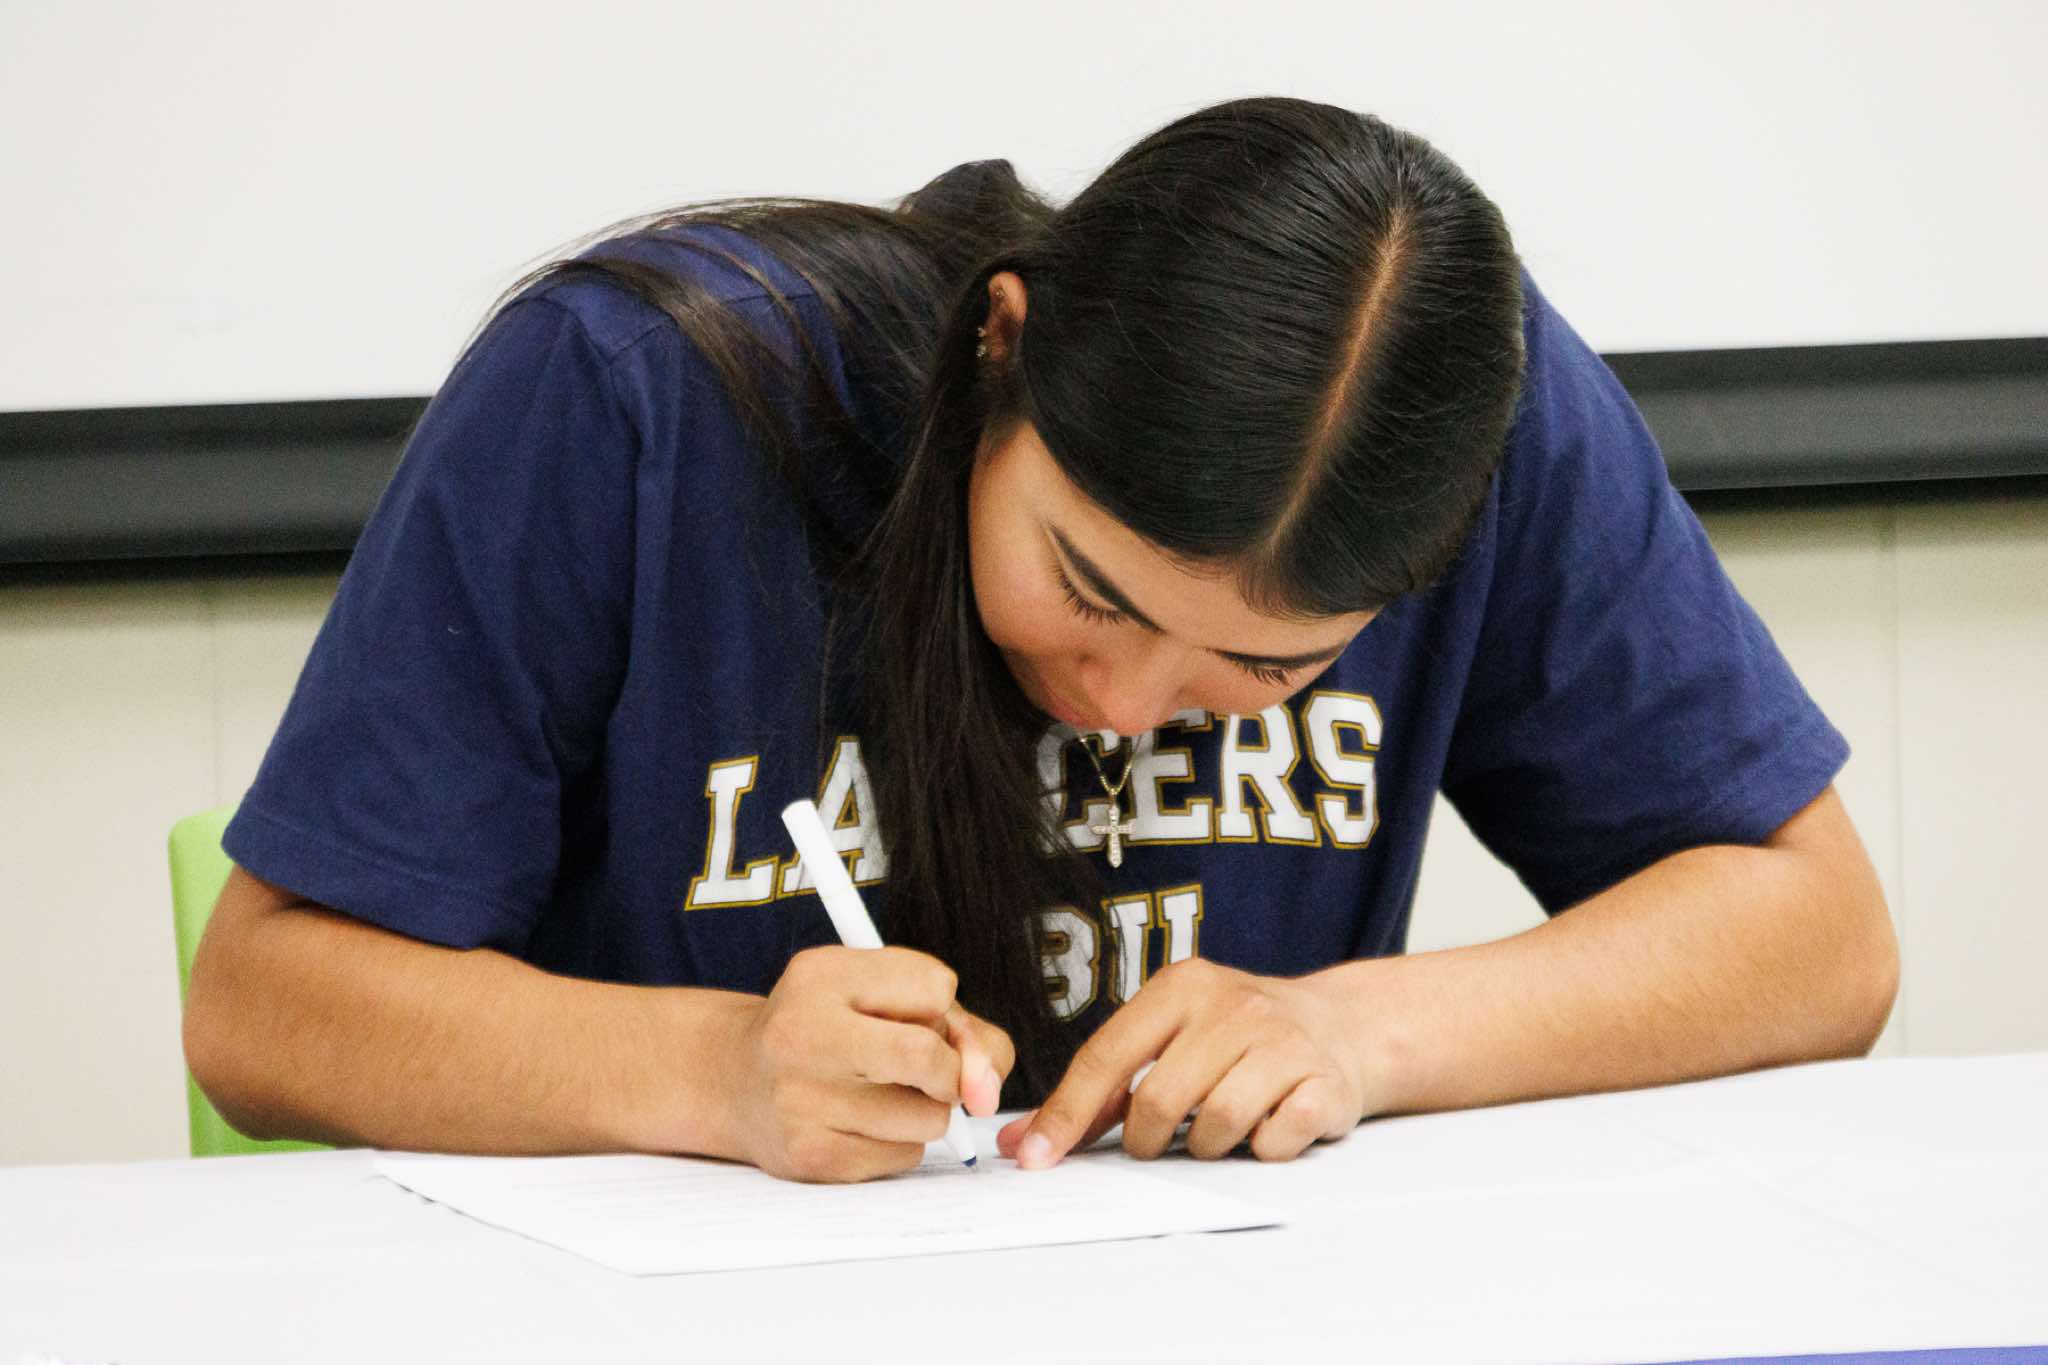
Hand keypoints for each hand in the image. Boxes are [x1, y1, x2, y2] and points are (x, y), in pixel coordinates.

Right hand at [729, 946, 1013, 1182]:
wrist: (734, 1080)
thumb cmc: (827, 1029)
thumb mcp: (878, 994)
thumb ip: (957, 1025)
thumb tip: (986, 1090)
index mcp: (822, 976)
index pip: (936, 987)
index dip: (946, 1010)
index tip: (925, 1020)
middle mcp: (802, 1034)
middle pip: (926, 1057)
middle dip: (952, 1070)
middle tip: (934, 1072)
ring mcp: (802, 1102)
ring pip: (930, 1118)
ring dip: (928, 1110)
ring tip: (884, 1093)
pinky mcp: (811, 1157)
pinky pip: (904, 1156)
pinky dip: (901, 1142)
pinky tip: (861, 1124)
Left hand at [996, 957, 1365, 1168]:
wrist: (1341, 1025)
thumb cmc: (1235, 1037)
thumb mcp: (1169, 1036)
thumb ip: (1098, 1088)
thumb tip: (1021, 1142)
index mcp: (1182, 986)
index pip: (1106, 1057)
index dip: (1067, 1114)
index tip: (1036, 1160)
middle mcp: (1233, 1005)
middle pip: (1158, 1102)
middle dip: (1147, 1139)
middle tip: (1159, 1139)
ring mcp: (1283, 1042)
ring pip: (1215, 1128)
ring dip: (1208, 1146)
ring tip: (1221, 1124)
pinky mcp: (1324, 1083)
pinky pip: (1274, 1142)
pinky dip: (1263, 1148)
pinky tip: (1269, 1124)